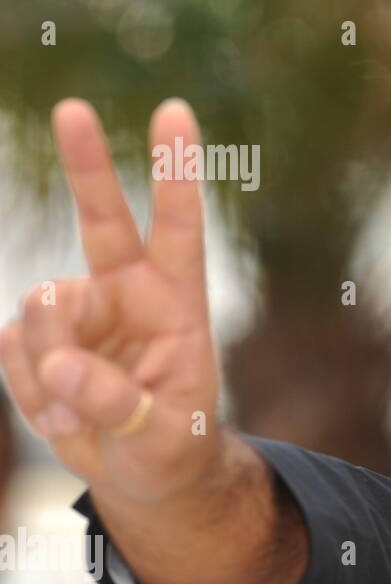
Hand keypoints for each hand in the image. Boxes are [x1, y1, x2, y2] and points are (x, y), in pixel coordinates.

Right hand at [0, 98, 224, 505]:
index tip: (174, 113)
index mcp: (177, 304)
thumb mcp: (164, 437)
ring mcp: (79, 313)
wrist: (139, 474)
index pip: (180, 231)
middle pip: (103, 221)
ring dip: (51, 371)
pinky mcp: (39, 339)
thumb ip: (122, 405)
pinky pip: (15, 351)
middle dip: (88, 165)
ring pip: (41, 312)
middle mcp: (126, 294)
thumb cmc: (171, 447)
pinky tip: (61, 417)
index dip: (175, 174)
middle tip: (73, 108)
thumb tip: (63, 366)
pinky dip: (31, 393)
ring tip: (81, 418)